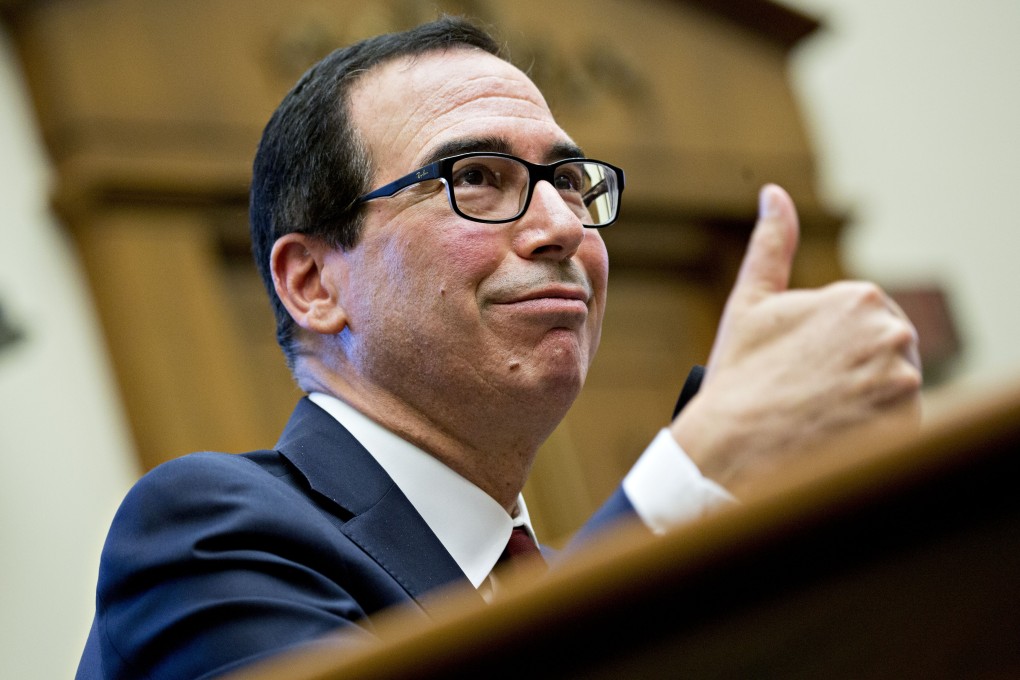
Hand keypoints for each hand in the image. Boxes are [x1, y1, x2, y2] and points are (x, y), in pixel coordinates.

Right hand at [671, 184, 921, 492]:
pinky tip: (836, 438)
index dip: (827, 350)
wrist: (732, 448)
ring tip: (820, 418)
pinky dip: (873, 434)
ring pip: (892, 392)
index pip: (861, 324)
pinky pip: (900, 428)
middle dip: (852, 374)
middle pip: (882, 355)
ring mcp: (904, 384)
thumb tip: (773, 193)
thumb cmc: (738, 376)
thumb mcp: (751, 302)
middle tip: (809, 396)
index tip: (800, 370)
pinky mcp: (908, 429)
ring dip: (865, 405)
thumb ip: (772, 243)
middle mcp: (892, 335)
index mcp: (859, 298)